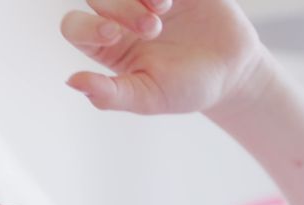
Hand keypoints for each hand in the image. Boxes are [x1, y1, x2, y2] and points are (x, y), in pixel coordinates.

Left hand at [61, 0, 271, 117]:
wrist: (232, 71)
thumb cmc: (185, 88)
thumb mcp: (148, 96)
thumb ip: (110, 94)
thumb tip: (71, 82)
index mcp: (107, 45)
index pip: (74, 26)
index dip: (85, 26)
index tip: (112, 35)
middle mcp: (120, 16)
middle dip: (121, 9)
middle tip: (152, 28)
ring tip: (163, 10)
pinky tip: (173, 0)